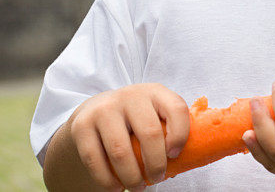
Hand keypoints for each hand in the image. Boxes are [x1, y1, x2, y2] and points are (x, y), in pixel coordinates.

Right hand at [67, 83, 189, 190]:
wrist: (96, 110)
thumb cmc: (137, 120)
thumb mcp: (154, 114)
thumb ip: (170, 128)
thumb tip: (193, 156)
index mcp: (155, 92)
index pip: (176, 108)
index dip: (180, 135)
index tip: (175, 155)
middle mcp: (130, 95)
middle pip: (150, 133)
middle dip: (156, 164)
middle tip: (157, 178)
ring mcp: (104, 109)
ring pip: (120, 151)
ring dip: (132, 177)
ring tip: (138, 187)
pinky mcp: (82, 125)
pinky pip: (95, 159)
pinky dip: (107, 180)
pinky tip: (115, 187)